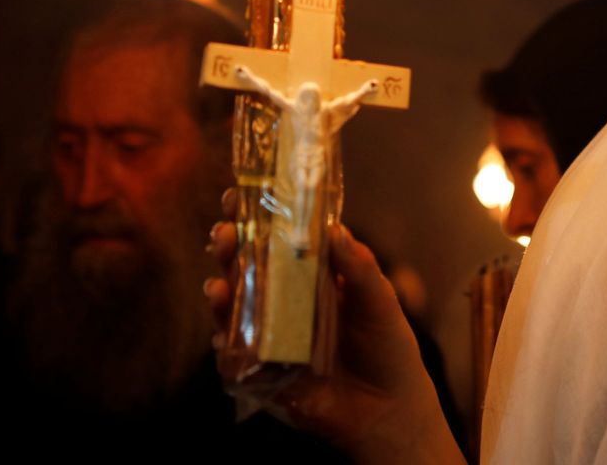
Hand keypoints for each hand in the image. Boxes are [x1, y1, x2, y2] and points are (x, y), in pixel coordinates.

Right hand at [206, 194, 462, 464]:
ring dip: (219, 292)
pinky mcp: (262, 370)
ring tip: (218, 285)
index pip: (278, 237)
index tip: (239, 194)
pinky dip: (225, 343)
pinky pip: (234, 354)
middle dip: (228, 247)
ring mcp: (270, 333)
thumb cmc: (387, 348)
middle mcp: (285, 299)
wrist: (388, 412)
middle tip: (223, 235)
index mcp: (312, 274)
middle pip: (246, 265)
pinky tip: (223, 333)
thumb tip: (335, 231)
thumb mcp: (381, 303)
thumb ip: (359, 269)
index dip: (256, 215)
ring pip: (233, 306)